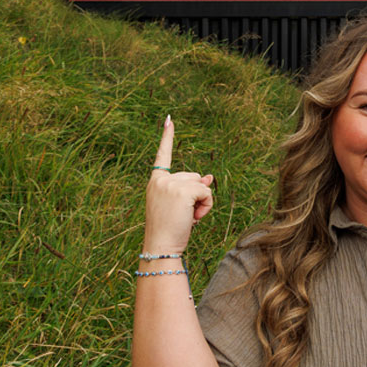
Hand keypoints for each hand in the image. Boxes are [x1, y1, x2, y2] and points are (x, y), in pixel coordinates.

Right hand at [143, 116, 213, 254]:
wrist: (162, 246)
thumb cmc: (170, 229)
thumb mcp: (181, 206)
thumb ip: (193, 189)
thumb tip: (210, 177)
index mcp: (156, 181)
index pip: (162, 156)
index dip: (167, 137)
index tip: (169, 120)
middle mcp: (161, 179)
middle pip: (193, 176)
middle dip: (196, 196)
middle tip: (182, 215)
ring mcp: (171, 183)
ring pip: (202, 185)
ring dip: (202, 202)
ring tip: (187, 218)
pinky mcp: (182, 190)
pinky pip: (207, 192)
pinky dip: (206, 206)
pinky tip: (193, 218)